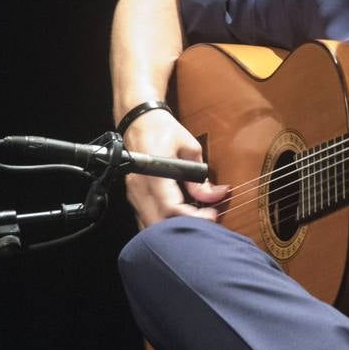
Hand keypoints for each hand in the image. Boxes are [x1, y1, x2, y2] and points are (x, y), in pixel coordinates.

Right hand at [122, 109, 226, 227]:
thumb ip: (200, 175)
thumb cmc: (163, 130)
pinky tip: (179, 220)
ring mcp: (134, 193)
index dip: (193, 217)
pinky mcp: (134, 196)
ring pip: (150, 224)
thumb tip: (214, 195)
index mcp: (154, 172)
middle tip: (206, 223)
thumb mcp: (189, 147)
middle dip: (184, 227)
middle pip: (159, 221)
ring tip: (194, 223)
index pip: (170, 207)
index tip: (212, 215)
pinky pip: (146, 217)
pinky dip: (162, 224)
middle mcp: (140, 186)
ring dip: (172, 228)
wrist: (139, 121)